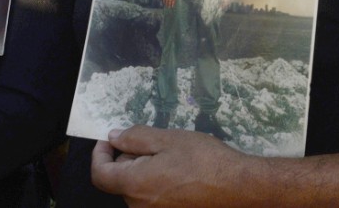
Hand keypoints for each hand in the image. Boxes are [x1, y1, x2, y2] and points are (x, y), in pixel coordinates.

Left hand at [92, 126, 246, 206]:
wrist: (238, 187)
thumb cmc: (204, 160)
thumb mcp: (168, 139)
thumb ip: (135, 138)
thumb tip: (114, 137)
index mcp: (134, 185)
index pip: (100, 174)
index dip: (100, 154)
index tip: (110, 139)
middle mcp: (139, 205)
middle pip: (119, 181)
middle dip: (126, 159)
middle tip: (150, 141)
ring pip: (137, 188)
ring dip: (143, 170)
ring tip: (169, 154)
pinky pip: (152, 197)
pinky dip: (156, 181)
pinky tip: (178, 170)